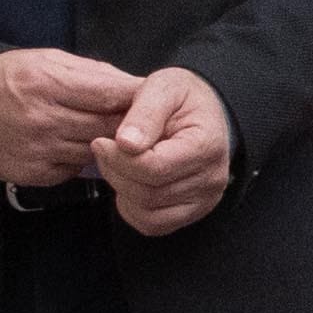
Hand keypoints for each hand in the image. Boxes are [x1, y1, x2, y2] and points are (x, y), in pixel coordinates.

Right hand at [0, 45, 139, 184]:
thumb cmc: (6, 79)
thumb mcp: (45, 59)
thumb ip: (91, 72)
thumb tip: (133, 84)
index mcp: (47, 82)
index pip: (109, 93)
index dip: (136, 96)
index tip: (151, 97)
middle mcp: (43, 118)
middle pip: (108, 126)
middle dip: (129, 122)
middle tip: (143, 120)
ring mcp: (39, 150)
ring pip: (96, 150)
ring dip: (109, 143)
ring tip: (115, 133)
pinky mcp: (35, 174)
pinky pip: (76, 169)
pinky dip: (84, 159)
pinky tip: (79, 145)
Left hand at [93, 65, 231, 235]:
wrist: (202, 112)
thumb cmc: (182, 98)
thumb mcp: (163, 87)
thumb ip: (145, 112)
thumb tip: (126, 143)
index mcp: (206, 146)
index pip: (154, 168)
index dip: (118, 158)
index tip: (100, 141)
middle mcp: (212, 179)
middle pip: (149, 193)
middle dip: (115, 172)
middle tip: (103, 149)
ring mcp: (203, 200)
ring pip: (148, 213)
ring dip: (121, 189)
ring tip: (115, 163)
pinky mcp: (190, 213)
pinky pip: (152, 225)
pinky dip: (132, 207)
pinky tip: (128, 181)